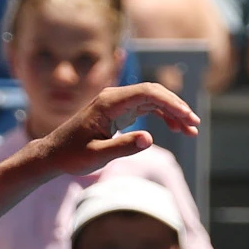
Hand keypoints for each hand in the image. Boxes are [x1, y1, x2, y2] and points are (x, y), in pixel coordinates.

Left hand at [26, 83, 201, 177]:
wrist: (53, 154)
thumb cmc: (72, 156)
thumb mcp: (96, 156)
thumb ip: (123, 147)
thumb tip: (149, 139)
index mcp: (108, 103)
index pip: (147, 93)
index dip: (171, 103)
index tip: (188, 118)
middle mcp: (113, 97)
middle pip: (153, 92)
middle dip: (177, 107)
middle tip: (195, 125)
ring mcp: (116, 102)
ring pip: (152, 99)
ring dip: (172, 112)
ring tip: (191, 130)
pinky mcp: (118, 111)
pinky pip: (145, 107)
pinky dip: (162, 115)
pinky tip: (175, 128)